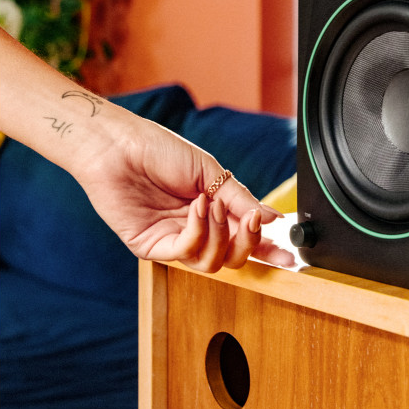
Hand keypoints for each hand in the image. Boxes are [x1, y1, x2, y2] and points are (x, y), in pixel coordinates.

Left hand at [74, 110, 293, 270]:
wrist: (118, 146)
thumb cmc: (159, 150)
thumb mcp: (210, 172)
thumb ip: (241, 199)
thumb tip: (272, 219)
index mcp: (212, 211)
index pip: (244, 238)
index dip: (267, 249)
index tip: (290, 256)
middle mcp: (195, 229)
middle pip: (233, 258)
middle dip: (249, 242)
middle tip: (253, 222)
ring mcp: (174, 240)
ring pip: (213, 262)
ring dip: (221, 233)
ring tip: (213, 203)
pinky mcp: (152, 247)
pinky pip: (187, 252)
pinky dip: (199, 230)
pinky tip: (197, 208)